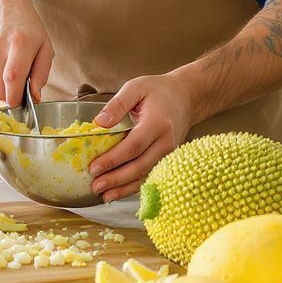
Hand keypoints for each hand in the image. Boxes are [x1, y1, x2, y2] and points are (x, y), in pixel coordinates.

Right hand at [0, 0, 53, 106]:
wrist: (0, 6)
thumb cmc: (26, 27)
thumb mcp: (44, 46)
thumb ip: (41, 73)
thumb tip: (34, 97)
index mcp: (19, 44)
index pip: (12, 79)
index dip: (16, 97)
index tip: (22, 101)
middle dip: (10, 96)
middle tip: (18, 86)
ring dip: (0, 88)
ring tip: (8, 72)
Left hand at [88, 74, 194, 201]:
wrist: (186, 98)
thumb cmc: (158, 91)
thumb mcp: (135, 87)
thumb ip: (117, 104)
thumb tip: (99, 123)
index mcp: (158, 123)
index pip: (134, 145)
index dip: (114, 159)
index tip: (94, 167)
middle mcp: (167, 142)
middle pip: (140, 165)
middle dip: (116, 178)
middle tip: (95, 185)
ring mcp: (169, 153)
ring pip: (145, 175)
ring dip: (124, 188)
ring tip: (103, 195)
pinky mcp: (168, 160)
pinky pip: (150, 176)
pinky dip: (134, 187)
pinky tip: (118, 193)